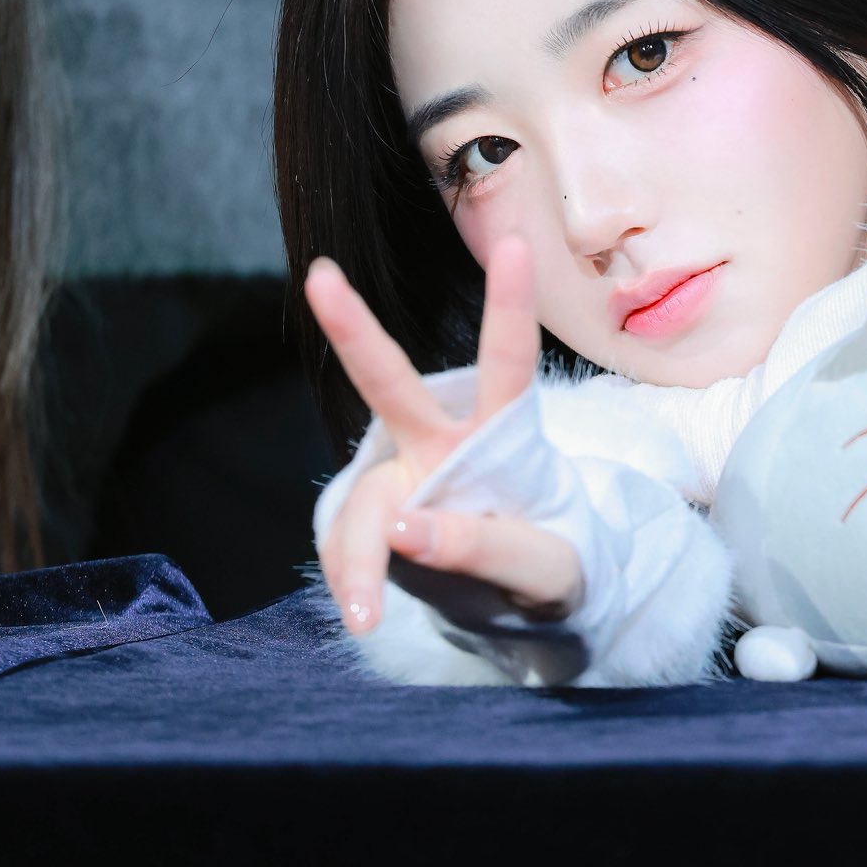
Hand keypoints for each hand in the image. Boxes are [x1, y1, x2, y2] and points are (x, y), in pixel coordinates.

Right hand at [305, 232, 582, 636]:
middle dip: (353, 330)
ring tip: (363, 619)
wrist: (518, 597)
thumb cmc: (547, 565)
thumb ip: (487, 549)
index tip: (516, 246)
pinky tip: (364, 612)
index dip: (511, 303)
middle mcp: (442, 442)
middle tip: (320, 276)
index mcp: (502, 435)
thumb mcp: (546, 570)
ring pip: (360, 504)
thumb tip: (402, 530)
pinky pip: (345, 545)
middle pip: (391, 384)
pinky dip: (351, 583)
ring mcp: (402, 475)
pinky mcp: (373, 515)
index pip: (510, 362)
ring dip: (356, 561)